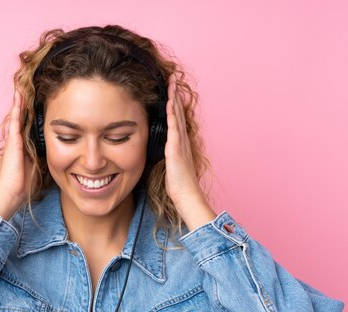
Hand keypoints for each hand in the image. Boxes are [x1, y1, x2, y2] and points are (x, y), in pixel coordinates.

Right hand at [0, 88, 36, 219]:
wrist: (13, 191)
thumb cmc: (25, 184)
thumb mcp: (39, 167)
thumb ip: (44, 158)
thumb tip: (59, 154)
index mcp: (24, 148)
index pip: (29, 129)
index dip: (32, 118)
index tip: (37, 107)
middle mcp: (18, 141)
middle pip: (23, 120)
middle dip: (25, 107)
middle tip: (27, 92)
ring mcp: (14, 139)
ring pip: (18, 116)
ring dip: (19, 103)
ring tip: (21, 88)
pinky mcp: (13, 139)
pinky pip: (16, 119)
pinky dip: (17, 107)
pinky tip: (18, 96)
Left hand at [164, 73, 216, 229]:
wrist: (187, 197)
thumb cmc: (178, 186)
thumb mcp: (169, 167)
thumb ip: (166, 156)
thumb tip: (160, 152)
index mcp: (179, 144)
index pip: (176, 119)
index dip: (174, 104)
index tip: (171, 90)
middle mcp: (182, 140)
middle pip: (179, 113)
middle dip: (175, 95)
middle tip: (173, 78)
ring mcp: (181, 144)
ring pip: (178, 116)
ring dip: (174, 99)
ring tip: (172, 84)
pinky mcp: (177, 149)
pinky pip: (174, 128)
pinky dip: (173, 115)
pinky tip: (170, 103)